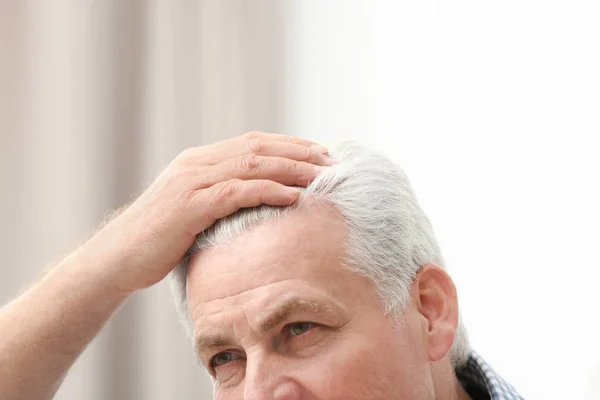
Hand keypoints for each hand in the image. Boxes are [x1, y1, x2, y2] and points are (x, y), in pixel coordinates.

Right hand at [85, 132, 333, 292]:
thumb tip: (258, 200)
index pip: (254, 143)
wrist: (117, 258)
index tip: (321, 153)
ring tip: (323, 175)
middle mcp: (197, 163)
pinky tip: (294, 195)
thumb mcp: (194, 210)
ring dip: (293, 168)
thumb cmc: (159, 239)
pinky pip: (237, 192)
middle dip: (300, 152)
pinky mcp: (190, 205)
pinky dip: (269, 190)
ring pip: (253, 165)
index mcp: (200, 161)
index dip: (291, 145)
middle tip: (333, 160)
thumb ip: (221, 197)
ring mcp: (192, 182)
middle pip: (259, 148)